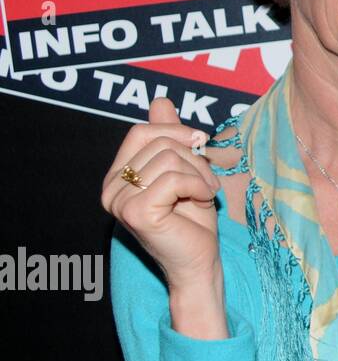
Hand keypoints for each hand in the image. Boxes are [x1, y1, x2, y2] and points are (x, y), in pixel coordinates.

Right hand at [102, 97, 224, 292]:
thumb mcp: (184, 169)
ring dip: (199, 174)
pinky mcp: (136, 213)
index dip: (176, 132)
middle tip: (204, 182)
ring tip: (203, 194)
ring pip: (170, 158)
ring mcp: (119, 202)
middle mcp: (111, 188)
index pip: (141, 131)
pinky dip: (198, 186)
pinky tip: (202, 201)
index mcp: (117, 176)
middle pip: (160, 143)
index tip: (199, 145)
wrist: (200, 259)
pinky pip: (174, 178)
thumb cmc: (194, 218)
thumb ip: (169, 137)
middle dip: (194, 158)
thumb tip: (160, 101)